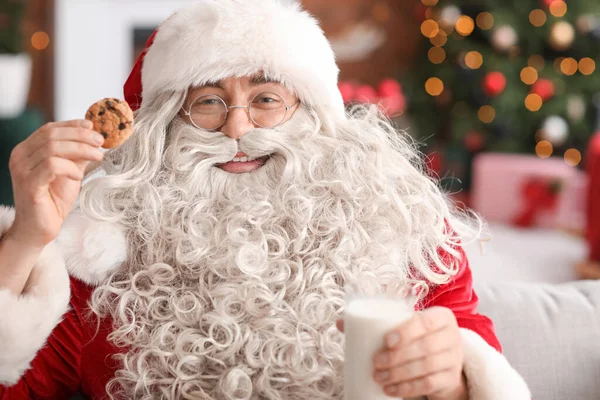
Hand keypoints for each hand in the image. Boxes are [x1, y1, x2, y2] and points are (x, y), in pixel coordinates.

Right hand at [7, 120, 103, 247]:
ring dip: (81, 149)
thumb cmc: (54, 200)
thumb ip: (78, 155)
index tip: (93, 126)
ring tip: (98, 157)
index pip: (50, 128)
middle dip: (81, 135)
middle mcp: (20, 156)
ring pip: (52, 148)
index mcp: (27, 150)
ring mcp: (21, 169)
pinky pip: (51, 166)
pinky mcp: (29, 184)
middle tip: (101, 142)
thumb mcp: (70, 171)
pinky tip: (79, 176)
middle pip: (52, 134)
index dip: (73, 125)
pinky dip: (70, 167)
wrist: (40, 229)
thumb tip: (94, 136)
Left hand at [373, 307, 465, 398]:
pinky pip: (429, 385)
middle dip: (398, 357)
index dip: (407, 332)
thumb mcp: (411, 324)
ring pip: (427, 367)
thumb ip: (386, 322)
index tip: (386, 341)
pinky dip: (408, 388)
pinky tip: (390, 389)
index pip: (426, 322)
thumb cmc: (419, 335)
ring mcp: (455, 359)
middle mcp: (453, 336)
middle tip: (376, 362)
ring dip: (399, 374)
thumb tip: (347, 325)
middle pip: (426, 347)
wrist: (443, 358)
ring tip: (379, 377)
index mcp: (442, 317)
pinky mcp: (452, 378)